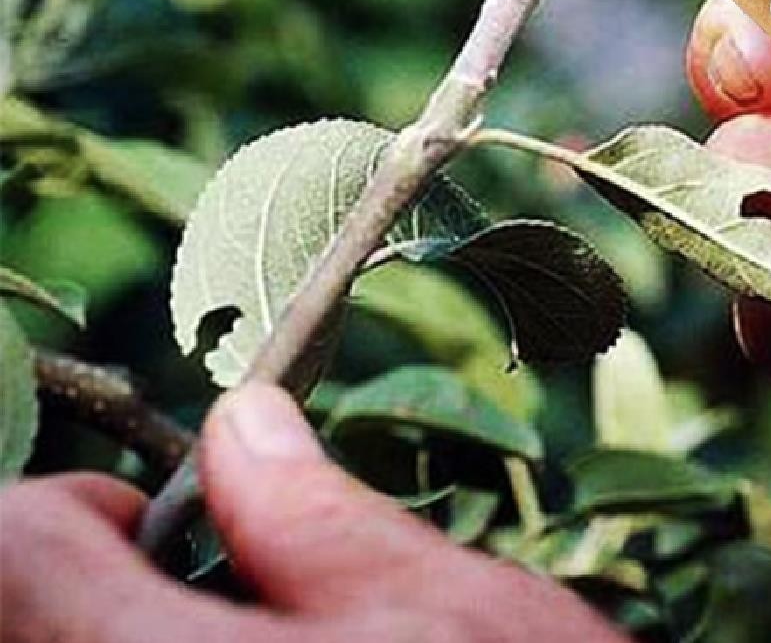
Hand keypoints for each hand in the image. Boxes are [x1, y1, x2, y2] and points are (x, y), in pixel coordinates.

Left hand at [0, 385, 620, 642]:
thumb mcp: (449, 610)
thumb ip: (314, 513)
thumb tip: (242, 425)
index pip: (14, 556)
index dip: (73, 512)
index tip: (153, 516)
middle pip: (19, 623)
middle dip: (89, 583)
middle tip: (198, 581)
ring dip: (112, 632)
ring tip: (239, 638)